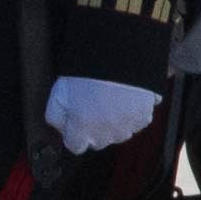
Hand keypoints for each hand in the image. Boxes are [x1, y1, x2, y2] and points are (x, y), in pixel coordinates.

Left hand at [42, 74, 162, 160]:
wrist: (116, 53)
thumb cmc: (86, 71)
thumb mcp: (58, 93)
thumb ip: (56, 116)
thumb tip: (61, 128)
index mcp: (83, 127)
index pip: (76, 146)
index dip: (74, 133)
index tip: (75, 123)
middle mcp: (106, 131)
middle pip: (99, 141)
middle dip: (94, 129)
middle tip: (92, 106)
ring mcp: (127, 125)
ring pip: (120, 133)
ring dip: (115, 123)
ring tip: (110, 100)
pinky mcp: (144, 115)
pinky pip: (138, 121)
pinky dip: (133, 113)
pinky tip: (125, 98)